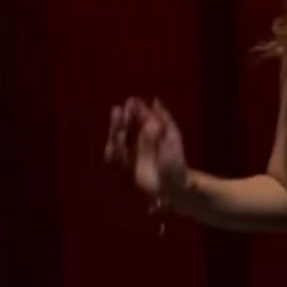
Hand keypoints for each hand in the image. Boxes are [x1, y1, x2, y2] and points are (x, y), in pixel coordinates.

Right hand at [104, 97, 189, 211]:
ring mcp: (129, 153)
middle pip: (124, 126)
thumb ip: (165, 118)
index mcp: (148, 129)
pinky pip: (114, 159)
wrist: (175, 185)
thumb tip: (154, 100)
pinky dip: (111, 153)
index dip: (134, 109)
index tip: (130, 102)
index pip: (138, 115)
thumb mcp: (173, 136)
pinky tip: (111, 147)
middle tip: (119, 112)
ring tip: (117, 129)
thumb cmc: (176, 160)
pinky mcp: (124, 167)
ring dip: (114, 133)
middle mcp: (136, 139)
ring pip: (117, 140)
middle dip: (120, 119)